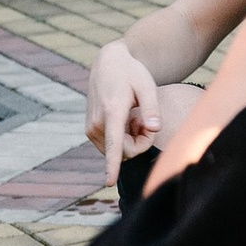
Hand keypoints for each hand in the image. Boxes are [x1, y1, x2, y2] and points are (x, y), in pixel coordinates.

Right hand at [87, 43, 163, 182]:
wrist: (108, 63)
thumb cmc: (131, 73)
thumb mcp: (147, 86)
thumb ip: (152, 108)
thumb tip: (155, 128)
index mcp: (112, 112)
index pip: (113, 144)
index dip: (112, 165)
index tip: (109, 181)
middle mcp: (97, 123)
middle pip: (125, 152)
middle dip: (142, 143)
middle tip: (148, 122)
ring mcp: (91, 128)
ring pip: (119, 152)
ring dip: (132, 140)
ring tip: (135, 117)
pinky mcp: (90, 131)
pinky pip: (112, 146)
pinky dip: (123, 138)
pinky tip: (126, 120)